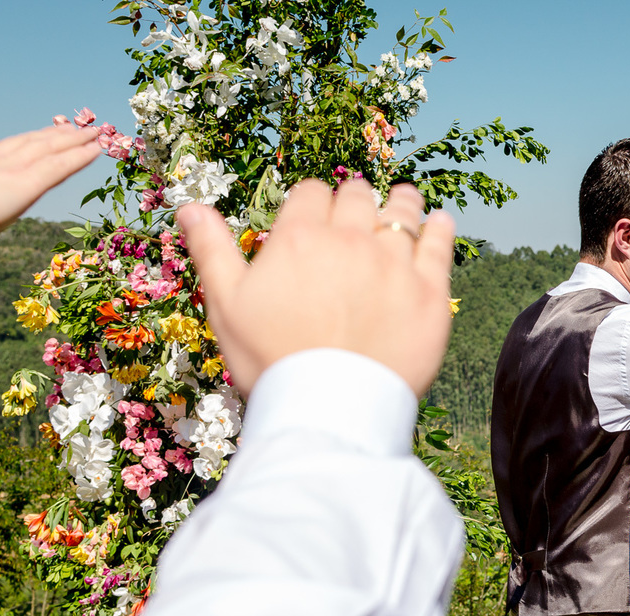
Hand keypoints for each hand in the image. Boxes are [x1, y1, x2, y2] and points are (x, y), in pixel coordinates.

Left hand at [0, 125, 101, 238]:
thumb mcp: (1, 218)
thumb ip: (21, 191)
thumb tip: (40, 172)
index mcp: (17, 185)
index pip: (56, 166)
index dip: (79, 155)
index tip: (100, 147)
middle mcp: (6, 167)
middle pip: (44, 147)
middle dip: (72, 138)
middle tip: (96, 130)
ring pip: (26, 141)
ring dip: (52, 134)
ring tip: (70, 129)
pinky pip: (11, 143)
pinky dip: (29, 138)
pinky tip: (32, 138)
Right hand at [178, 180, 454, 397]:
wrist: (328, 409)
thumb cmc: (271, 360)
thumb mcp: (226, 304)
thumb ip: (212, 250)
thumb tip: (190, 207)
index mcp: (300, 238)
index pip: (311, 193)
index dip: (313, 200)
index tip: (318, 211)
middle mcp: (351, 240)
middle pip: (357, 197)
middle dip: (355, 199)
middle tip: (359, 207)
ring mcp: (395, 263)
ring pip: (402, 212)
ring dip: (400, 203)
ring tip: (403, 201)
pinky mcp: (430, 292)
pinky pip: (439, 244)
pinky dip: (440, 228)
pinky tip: (439, 221)